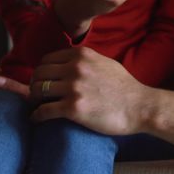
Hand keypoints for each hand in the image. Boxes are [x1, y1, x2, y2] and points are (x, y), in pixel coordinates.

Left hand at [29, 47, 152, 134]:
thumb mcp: (103, 62)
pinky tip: (38, 119)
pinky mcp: (73, 108)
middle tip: (37, 96)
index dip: (41, 72)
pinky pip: (43, 110)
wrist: (139, 106)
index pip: (46, 60)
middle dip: (34, 86)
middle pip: (38, 74)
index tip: (43, 82)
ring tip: (38, 107)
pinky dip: (37, 116)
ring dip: (34, 100)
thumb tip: (66, 62)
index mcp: (81, 55)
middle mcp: (75, 68)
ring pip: (37, 91)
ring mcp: (74, 88)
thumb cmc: (124, 87)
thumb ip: (84, 60)